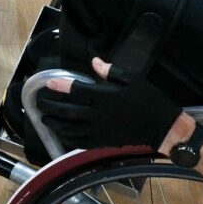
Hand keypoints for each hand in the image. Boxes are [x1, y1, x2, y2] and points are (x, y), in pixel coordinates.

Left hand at [37, 57, 181, 150]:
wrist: (162, 126)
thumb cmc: (149, 100)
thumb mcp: (134, 81)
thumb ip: (112, 72)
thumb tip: (94, 61)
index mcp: (106, 97)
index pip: (77, 90)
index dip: (61, 86)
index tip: (48, 83)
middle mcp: (98, 114)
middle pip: (67, 111)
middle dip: (51, 106)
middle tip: (39, 103)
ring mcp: (99, 130)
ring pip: (70, 127)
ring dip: (55, 122)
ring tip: (45, 117)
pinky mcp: (102, 141)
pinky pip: (79, 141)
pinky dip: (67, 137)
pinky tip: (62, 132)